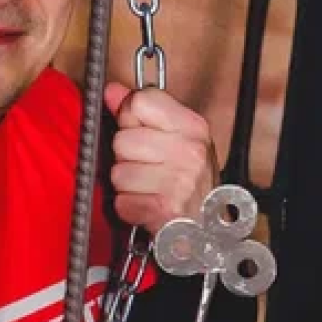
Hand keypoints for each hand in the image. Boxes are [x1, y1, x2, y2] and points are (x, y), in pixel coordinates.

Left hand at [104, 82, 219, 231]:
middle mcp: (189, 151)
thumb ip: (142, 112)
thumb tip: (112, 90)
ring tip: (149, 189)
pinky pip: (121, 202)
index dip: (132, 119)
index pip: (140, 101)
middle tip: (149, 169)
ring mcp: (179, 182)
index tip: (143, 133)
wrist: (209, 230)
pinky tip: (148, 207)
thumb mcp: (175, 139)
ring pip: (118, 173)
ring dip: (127, 186)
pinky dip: (130, 209)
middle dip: (127, 157)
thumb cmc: (189, 182)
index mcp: (193, 127)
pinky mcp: (164, 210)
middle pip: (122, 140)